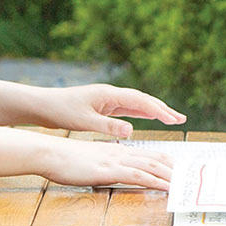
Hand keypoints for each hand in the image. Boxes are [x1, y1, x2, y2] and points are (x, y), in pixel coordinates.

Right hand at [41, 136, 174, 190]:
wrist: (50, 153)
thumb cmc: (64, 160)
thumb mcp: (88, 161)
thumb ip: (103, 165)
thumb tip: (111, 172)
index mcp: (116, 150)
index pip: (148, 154)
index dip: (166, 161)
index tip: (180, 169)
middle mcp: (120, 153)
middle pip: (155, 158)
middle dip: (175, 169)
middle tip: (191, 177)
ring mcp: (116, 161)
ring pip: (152, 166)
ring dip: (171, 176)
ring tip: (185, 185)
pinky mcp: (109, 170)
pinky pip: (139, 176)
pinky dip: (156, 182)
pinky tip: (166, 188)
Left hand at [48, 84, 184, 138]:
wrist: (43, 105)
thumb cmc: (61, 112)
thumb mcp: (84, 122)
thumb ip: (108, 127)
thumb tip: (131, 131)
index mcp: (109, 94)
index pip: (140, 101)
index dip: (159, 111)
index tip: (174, 120)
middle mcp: (111, 94)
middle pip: (143, 99)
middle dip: (163, 109)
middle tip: (181, 119)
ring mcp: (108, 99)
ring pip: (137, 103)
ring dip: (155, 110)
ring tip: (172, 118)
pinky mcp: (104, 106)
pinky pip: (128, 108)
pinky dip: (142, 113)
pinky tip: (150, 117)